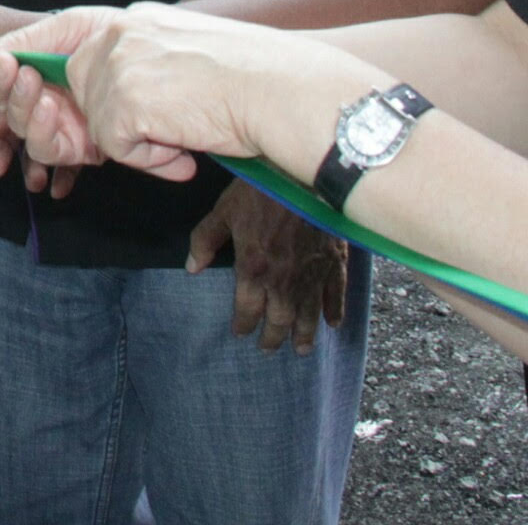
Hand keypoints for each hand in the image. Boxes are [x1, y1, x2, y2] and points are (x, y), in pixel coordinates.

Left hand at [0, 4, 369, 186]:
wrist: (286, 92)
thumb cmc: (246, 84)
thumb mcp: (177, 62)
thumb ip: (128, 74)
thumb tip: (91, 111)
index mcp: (126, 22)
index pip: (48, 34)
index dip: (7, 57)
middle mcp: (113, 35)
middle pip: (58, 90)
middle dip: (77, 125)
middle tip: (151, 132)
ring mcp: (114, 67)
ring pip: (92, 128)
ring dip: (133, 144)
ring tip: (180, 133)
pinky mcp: (123, 102)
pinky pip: (117, 149)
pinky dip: (153, 159)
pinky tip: (186, 142)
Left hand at [187, 178, 348, 354]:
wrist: (303, 177)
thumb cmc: (260, 191)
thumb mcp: (223, 212)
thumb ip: (205, 241)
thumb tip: (192, 268)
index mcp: (253, 270)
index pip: (247, 310)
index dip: (243, 325)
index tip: (240, 333)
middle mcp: (283, 281)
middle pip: (278, 320)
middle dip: (272, 338)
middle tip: (268, 350)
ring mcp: (311, 275)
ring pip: (308, 315)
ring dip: (304, 335)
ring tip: (301, 350)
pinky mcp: (334, 264)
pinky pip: (336, 295)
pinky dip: (335, 312)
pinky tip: (333, 324)